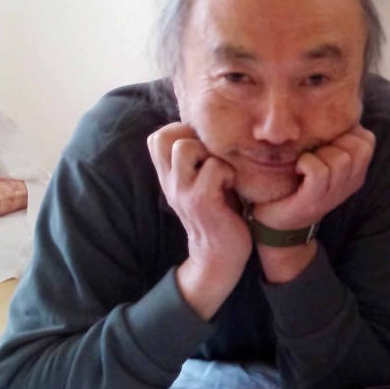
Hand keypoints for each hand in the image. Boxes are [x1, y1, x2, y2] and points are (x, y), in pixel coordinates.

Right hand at [147, 122, 250, 317]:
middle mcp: (170, 182)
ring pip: (186, 147)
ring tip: (221, 172)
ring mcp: (183, 191)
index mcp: (169, 176)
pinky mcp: (201, 201)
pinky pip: (214, 168)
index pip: (157, 137)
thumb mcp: (201, 185)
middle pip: (166, 136)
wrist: (218, 257)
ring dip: (210, 153)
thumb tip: (211, 133)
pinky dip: (229, 172)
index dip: (181, 131)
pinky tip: (232, 187)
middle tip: (211, 158)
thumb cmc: (219, 214)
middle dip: (194, 137)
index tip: (202, 148)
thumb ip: (197, 163)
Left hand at [251, 124, 375, 229]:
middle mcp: (350, 183)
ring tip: (306, 163)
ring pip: (340, 158)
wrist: (281, 225)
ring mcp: (334, 194)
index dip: (348, 132)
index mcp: (356, 173)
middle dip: (335, 142)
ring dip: (319, 154)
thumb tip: (335, 106)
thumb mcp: (325, 163)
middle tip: (317, 152)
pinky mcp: (314, 200)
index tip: (328, 141)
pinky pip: (319, 170)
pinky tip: (298, 169)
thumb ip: (334, 141)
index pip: (367, 139)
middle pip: (358, 147)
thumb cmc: (300, 184)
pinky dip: (306, 164)